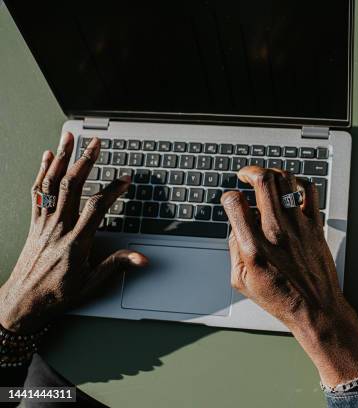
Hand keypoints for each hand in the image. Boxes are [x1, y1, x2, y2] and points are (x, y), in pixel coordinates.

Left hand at [0, 133, 147, 334]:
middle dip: (85, 161)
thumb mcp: (92, 283)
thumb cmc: (57, 294)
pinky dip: (42, 172)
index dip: (112, 190)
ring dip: (61, 159)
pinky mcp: (34, 223)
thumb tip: (142, 259)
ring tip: (69, 139)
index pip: (96, 208)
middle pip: (72, 186)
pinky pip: (37, 192)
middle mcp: (58, 227)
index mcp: (76, 242)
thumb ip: (117, 265)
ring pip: (52, 184)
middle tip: (96, 143)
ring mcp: (44, 223)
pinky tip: (47, 157)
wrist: (23, 301)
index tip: (126, 179)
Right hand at [221, 167, 357, 387]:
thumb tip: (236, 226)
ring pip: (286, 180)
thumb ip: (234, 249)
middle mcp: (276, 231)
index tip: (231, 200)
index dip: (228, 196)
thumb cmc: (280, 298)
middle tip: (245, 175)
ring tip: (267, 179)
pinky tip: (291, 189)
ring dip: (272, 173)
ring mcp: (298, 226)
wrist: (316, 308)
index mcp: (253, 246)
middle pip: (263, 181)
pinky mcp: (315, 225)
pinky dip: (299, 182)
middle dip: (250, 171)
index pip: (235, 203)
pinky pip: (310, 190)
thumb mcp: (241, 281)